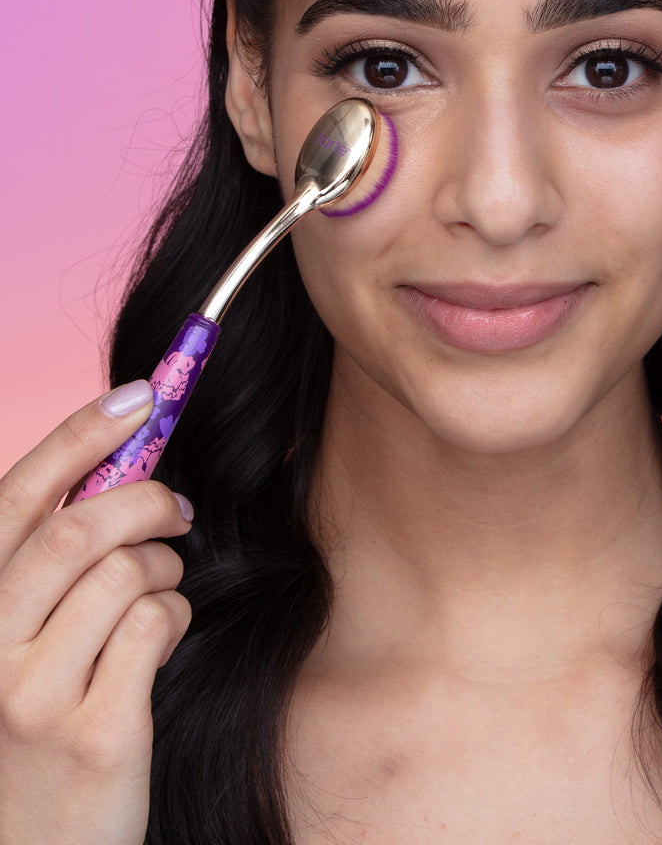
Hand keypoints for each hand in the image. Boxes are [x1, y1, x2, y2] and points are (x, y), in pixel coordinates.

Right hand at [0, 382, 192, 844]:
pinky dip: (175, 617)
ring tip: (161, 594)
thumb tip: (124, 462)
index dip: (80, 435)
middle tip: (176, 509)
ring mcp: (33, 697)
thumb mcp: (28, 641)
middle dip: (144, 499)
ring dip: (164, 570)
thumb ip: (55, 564)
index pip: (15, 499)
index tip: (140, 396)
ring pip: (125, 575)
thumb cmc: (44, 727)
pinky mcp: (94, 734)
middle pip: (77, 532)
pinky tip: (164, 641)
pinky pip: (156, 627)